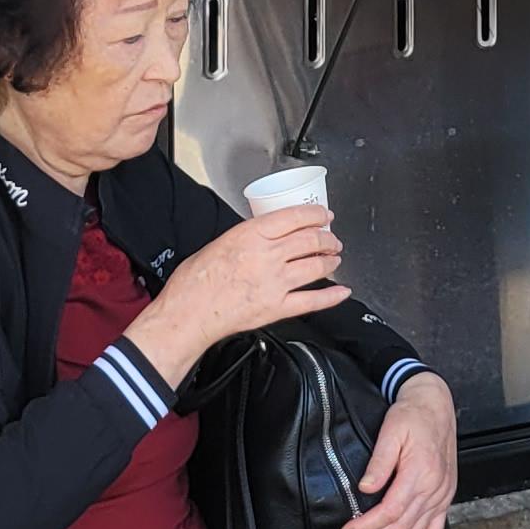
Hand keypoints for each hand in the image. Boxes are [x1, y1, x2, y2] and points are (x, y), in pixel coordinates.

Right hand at [160, 207, 348, 348]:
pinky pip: (311, 301)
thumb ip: (248, 236)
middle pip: (310, 240)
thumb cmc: (194, 281)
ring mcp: (275, 283)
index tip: (323, 214)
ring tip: (335, 258)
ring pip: (315, 267)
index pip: (295, 217)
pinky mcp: (276, 309)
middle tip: (332, 238)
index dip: (315, 214)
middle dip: (327, 237)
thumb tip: (266, 234)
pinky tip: (341, 292)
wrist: (187, 314)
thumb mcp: (221, 242)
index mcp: (252, 235)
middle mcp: (268, 256)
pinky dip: (331, 296)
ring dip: (331, 261)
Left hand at [341, 371, 457, 528]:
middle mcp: (435, 487)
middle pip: (400, 527)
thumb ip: (380, 461)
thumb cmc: (413, 414)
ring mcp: (442, 494)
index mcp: (421, 471)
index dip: (367, 527)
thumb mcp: (392, 429)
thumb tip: (366, 488)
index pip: (390, 511)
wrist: (436, 404)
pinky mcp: (445, 496)